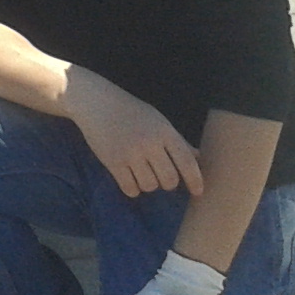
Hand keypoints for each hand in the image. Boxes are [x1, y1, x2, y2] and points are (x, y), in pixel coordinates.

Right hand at [64, 69, 204, 199]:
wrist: (96, 102)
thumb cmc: (131, 111)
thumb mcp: (158, 120)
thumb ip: (178, 140)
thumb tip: (198, 158)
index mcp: (164, 131)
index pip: (187, 162)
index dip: (195, 180)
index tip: (198, 192)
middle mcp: (149, 143)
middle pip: (169, 180)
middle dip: (167, 182)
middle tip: (160, 175)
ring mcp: (130, 153)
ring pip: (150, 186)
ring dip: (148, 184)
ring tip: (141, 172)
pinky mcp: (113, 162)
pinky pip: (130, 189)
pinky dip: (132, 188)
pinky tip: (129, 178)